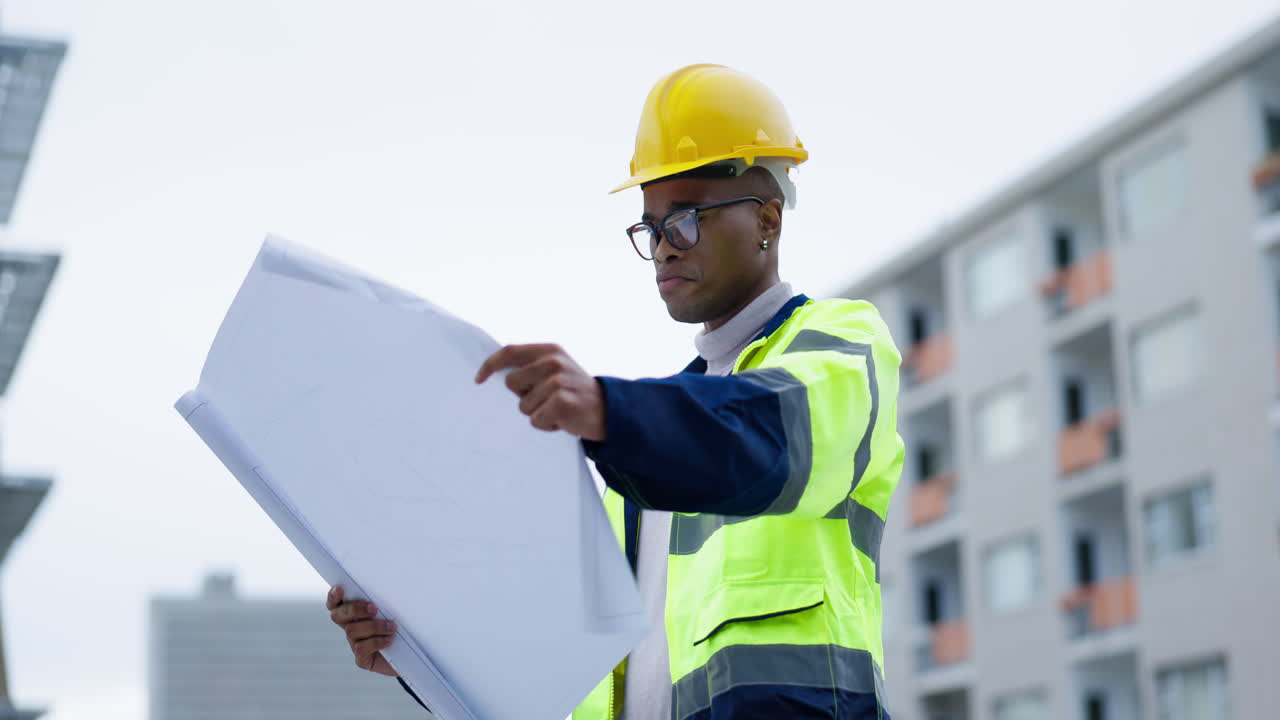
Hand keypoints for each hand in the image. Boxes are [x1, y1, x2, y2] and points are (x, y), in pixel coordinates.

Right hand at [327, 585, 397, 675]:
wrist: (413, 655)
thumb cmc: (404, 628)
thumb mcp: (396, 611)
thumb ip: (386, 600)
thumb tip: (390, 587)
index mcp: (356, 613)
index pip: (336, 603)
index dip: (334, 596)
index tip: (340, 589)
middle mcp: (352, 627)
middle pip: (338, 615)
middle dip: (355, 609)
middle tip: (374, 608)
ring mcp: (355, 643)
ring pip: (352, 631)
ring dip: (373, 626)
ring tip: (392, 627)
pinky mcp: (362, 658)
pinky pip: (361, 648)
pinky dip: (377, 641)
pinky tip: (390, 640)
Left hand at [475, 343, 606, 441]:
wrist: (609, 411)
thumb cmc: (575, 392)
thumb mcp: (557, 369)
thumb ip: (531, 366)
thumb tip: (495, 373)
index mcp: (550, 350)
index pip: (509, 352)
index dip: (490, 365)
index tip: (478, 380)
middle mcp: (553, 362)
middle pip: (511, 383)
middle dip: (522, 396)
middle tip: (545, 400)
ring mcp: (557, 382)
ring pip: (523, 406)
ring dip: (537, 413)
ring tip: (557, 410)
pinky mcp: (560, 402)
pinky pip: (535, 420)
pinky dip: (546, 425)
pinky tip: (562, 421)